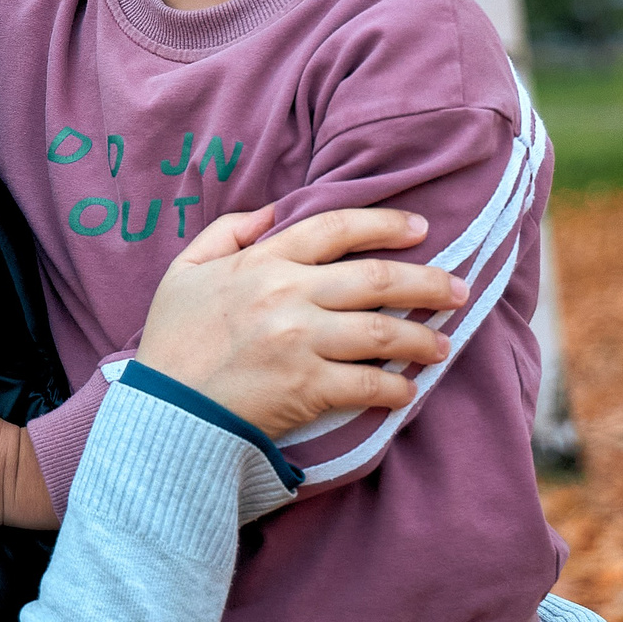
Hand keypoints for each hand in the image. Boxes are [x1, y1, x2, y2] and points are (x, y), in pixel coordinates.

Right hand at [134, 207, 465, 438]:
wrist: (164, 411)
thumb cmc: (173, 342)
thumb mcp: (186, 270)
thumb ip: (230, 231)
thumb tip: (276, 210)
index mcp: (262, 261)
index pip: (337, 227)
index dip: (386, 223)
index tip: (421, 229)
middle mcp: (288, 294)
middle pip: (376, 278)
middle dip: (427, 281)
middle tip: (458, 289)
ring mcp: (300, 341)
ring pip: (382, 331)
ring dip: (421, 337)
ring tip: (441, 344)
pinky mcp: (307, 388)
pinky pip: (368, 383)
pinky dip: (395, 387)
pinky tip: (409, 390)